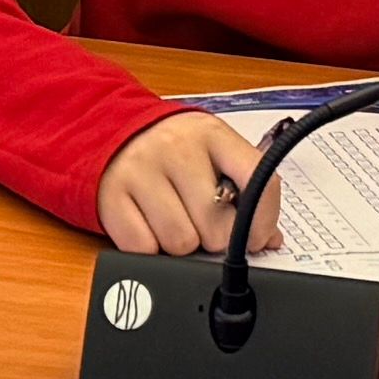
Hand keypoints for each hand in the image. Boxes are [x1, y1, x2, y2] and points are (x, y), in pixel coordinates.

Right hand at [98, 108, 278, 257]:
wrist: (110, 130)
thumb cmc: (173, 150)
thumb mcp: (212, 153)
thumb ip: (246, 189)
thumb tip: (268, 238)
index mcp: (212, 134)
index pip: (258, 180)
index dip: (263, 221)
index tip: (255, 237)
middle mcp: (176, 146)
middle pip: (217, 227)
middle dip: (214, 237)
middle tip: (202, 221)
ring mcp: (141, 169)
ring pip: (181, 243)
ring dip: (181, 245)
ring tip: (173, 219)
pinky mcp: (111, 196)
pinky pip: (144, 249)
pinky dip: (149, 248)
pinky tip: (148, 224)